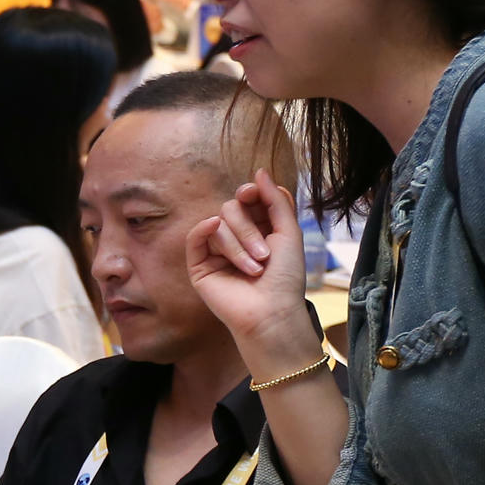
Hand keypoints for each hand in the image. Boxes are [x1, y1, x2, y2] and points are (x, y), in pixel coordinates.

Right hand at [184, 167, 315, 375]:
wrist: (272, 312)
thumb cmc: (285, 278)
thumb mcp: (289, 232)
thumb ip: (276, 200)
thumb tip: (260, 171)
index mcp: (259, 229)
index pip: (247, 199)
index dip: (249, 193)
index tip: (253, 194)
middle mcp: (236, 238)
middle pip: (232, 208)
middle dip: (248, 229)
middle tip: (264, 256)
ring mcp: (216, 252)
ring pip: (218, 223)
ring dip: (238, 244)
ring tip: (253, 269)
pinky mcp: (200, 266)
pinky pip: (196, 237)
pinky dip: (204, 230)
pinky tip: (213, 230)